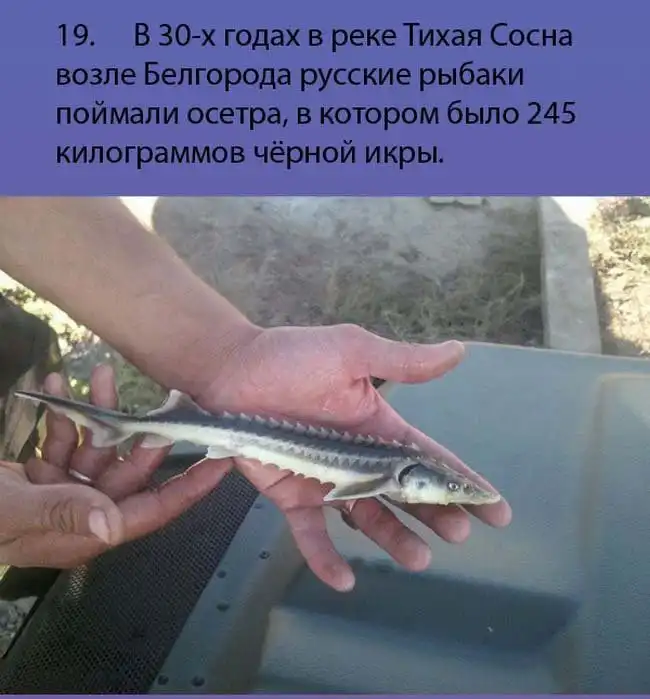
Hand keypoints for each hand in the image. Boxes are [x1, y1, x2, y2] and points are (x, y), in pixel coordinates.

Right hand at [0, 365, 229, 568]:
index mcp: (88, 531)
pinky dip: (64, 418)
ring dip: (98, 413)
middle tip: (154, 393)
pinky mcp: (39, 477)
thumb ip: (63, 514)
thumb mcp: (13, 513)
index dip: (189, 488)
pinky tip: (58, 387)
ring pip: (96, 450)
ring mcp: (61, 493)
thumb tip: (113, 525)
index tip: (222, 460)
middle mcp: (83, 512)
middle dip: (139, 431)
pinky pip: (64, 444)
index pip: (152, 511)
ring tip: (98, 373)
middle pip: (128, 470)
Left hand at [194, 324, 511, 591]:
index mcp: (378, 426)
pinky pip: (311, 533)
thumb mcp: (352, 352)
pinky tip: (344, 580)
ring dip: (394, 540)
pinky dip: (325, 558)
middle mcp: (358, 458)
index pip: (429, 459)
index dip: (463, 483)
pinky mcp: (291, 496)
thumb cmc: (291, 358)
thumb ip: (402, 361)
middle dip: (435, 515)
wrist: (231, 369)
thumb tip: (459, 351)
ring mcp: (325, 481)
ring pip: (367, 518)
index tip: (496, 511)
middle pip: (405, 495)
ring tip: (418, 559)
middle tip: (458, 536)